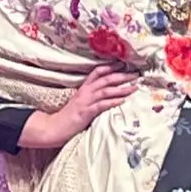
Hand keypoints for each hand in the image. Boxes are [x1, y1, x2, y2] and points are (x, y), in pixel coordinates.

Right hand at [20, 64, 136, 148]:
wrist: (54, 127)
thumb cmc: (69, 116)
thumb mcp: (80, 102)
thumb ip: (92, 96)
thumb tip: (108, 93)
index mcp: (84, 88)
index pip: (97, 72)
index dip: (110, 67)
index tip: (123, 64)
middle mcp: (85, 92)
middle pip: (106, 79)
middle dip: (122, 76)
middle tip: (136, 75)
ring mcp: (85, 101)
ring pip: (106, 90)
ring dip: (122, 88)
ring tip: (134, 87)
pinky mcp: (86, 112)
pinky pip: (102, 105)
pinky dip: (113, 102)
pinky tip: (122, 100)